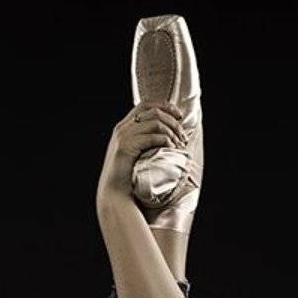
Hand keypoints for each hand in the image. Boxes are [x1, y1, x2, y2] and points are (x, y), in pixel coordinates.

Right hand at [95, 100, 187, 215]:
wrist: (115, 193)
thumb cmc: (128, 176)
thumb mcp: (137, 152)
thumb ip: (146, 139)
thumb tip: (169, 133)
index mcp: (124, 126)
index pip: (146, 104)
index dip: (165, 106)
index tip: (179, 115)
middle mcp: (122, 127)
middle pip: (153, 110)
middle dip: (172, 120)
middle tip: (183, 135)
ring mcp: (123, 136)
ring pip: (155, 122)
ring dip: (172, 131)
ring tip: (179, 144)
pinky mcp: (126, 148)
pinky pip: (152, 137)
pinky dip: (166, 141)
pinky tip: (171, 149)